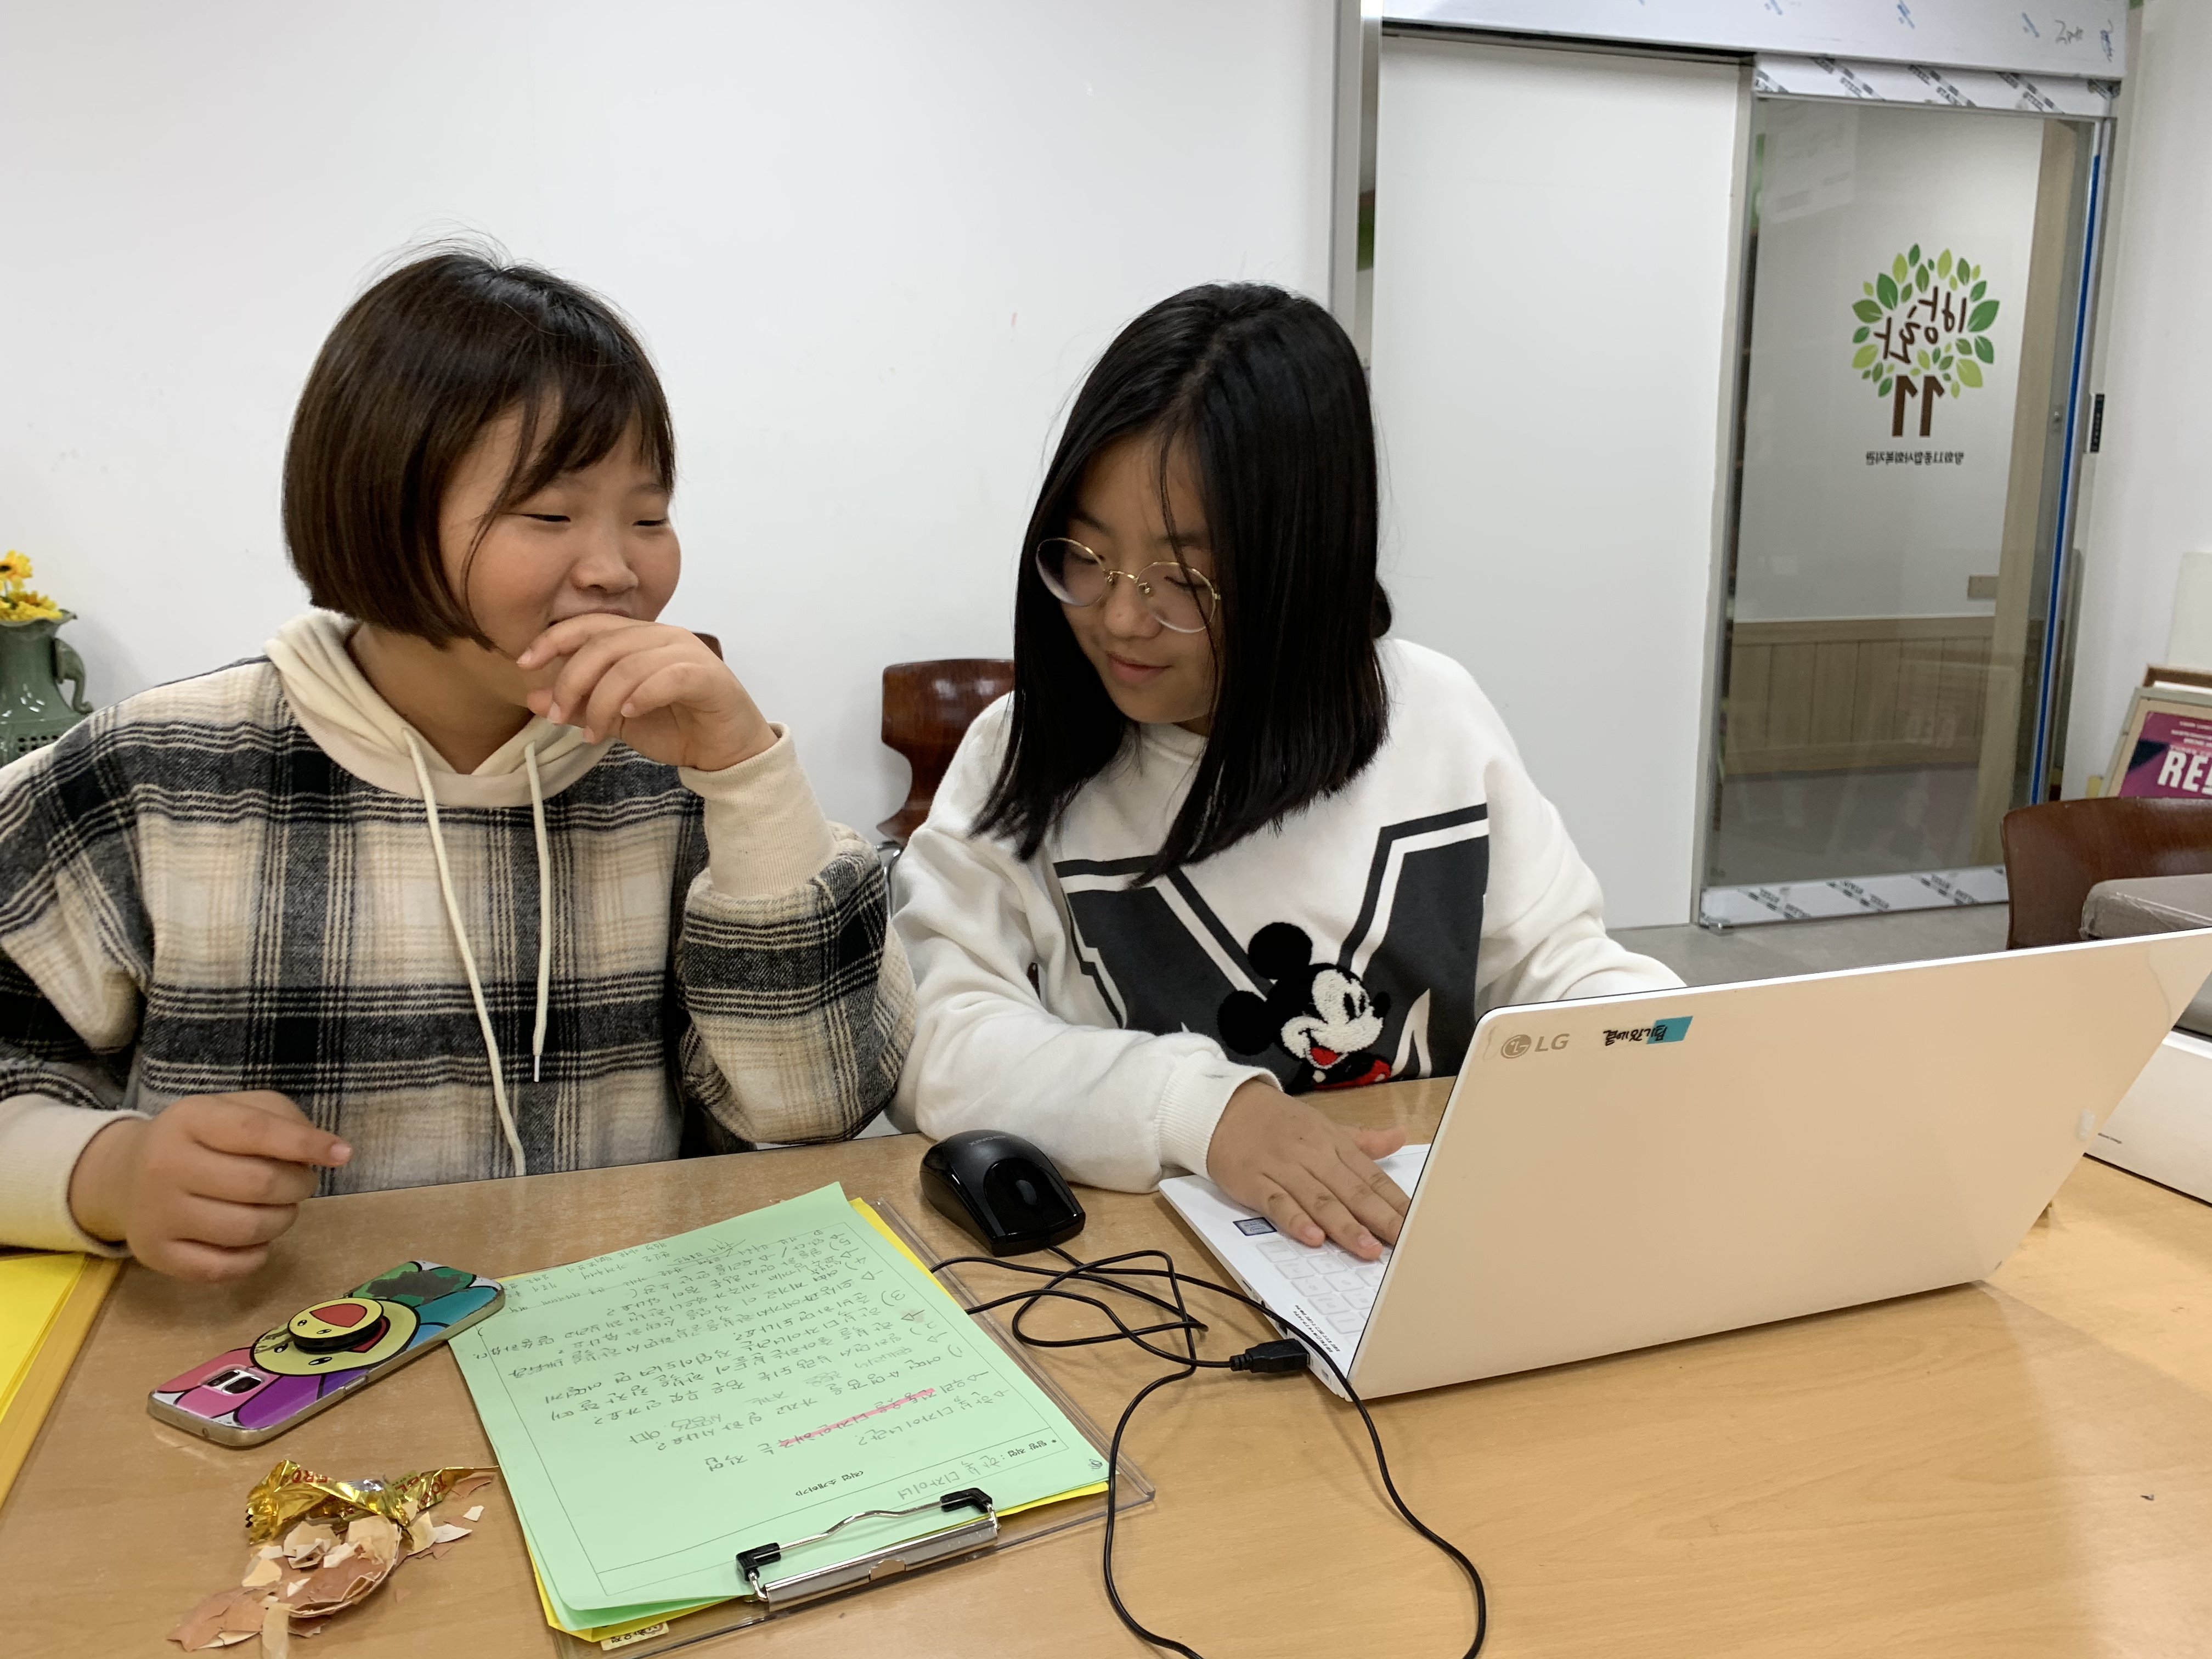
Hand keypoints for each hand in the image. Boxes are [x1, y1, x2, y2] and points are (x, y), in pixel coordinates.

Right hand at [66, 1093, 350, 1281]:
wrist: (126, 1174)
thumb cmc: (201, 1139)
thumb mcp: (235, 1110)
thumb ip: (283, 1121)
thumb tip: (329, 1152)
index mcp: (189, 1119)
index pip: (255, 1131)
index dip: (305, 1144)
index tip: (342, 1154)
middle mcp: (166, 1165)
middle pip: (259, 1184)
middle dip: (298, 1185)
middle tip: (300, 1183)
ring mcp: (158, 1214)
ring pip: (246, 1229)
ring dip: (281, 1220)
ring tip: (279, 1208)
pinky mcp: (156, 1254)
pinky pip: (222, 1268)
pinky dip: (254, 1258)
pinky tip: (257, 1241)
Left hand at [518, 616, 775, 772]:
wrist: (727, 753)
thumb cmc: (677, 728)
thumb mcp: (617, 719)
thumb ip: (581, 705)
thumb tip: (534, 697)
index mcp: (642, 638)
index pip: (592, 626)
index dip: (555, 639)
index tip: (524, 662)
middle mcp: (665, 636)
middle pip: (605, 644)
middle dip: (572, 680)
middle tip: (559, 716)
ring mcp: (689, 653)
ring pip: (630, 664)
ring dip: (602, 701)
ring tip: (593, 733)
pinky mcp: (708, 676)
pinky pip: (667, 677)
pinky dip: (642, 695)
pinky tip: (629, 715)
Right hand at [1205, 1079, 1408, 1260]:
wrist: (1224, 1107)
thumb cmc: (1278, 1122)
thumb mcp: (1324, 1126)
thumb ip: (1363, 1140)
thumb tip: (1401, 1136)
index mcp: (1333, 1143)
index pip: (1371, 1176)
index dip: (1395, 1202)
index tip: (1418, 1224)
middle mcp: (1313, 1155)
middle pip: (1351, 1190)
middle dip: (1379, 1219)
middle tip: (1402, 1243)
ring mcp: (1283, 1168)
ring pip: (1319, 1200)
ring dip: (1344, 1226)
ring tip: (1367, 1249)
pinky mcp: (1255, 1181)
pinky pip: (1277, 1203)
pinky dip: (1295, 1220)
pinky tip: (1313, 1238)